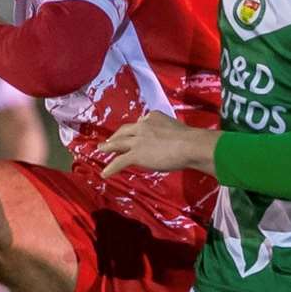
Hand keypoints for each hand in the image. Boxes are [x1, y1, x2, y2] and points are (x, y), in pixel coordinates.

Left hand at [101, 111, 218, 178]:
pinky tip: (104, 174)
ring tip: (100, 150)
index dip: (136, 129)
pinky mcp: (136, 154)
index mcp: (153, 117)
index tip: (134, 132)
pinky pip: (119, 162)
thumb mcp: (177, 128)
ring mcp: (137, 140)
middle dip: (116, 136)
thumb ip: (169, 130)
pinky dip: (110, 168)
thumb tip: (171, 137)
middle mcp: (142, 126)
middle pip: (124, 130)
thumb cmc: (190, 139)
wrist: (189, 145)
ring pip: (117, 143)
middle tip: (110, 140)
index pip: (141, 122)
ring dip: (107, 147)